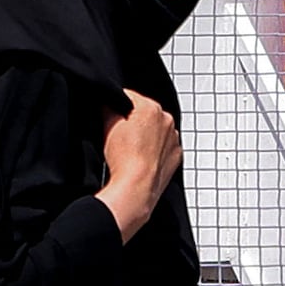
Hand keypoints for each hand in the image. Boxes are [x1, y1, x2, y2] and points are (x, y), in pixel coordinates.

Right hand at [97, 92, 183, 235]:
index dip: (117, 106)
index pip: (130, 97)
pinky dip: (154, 150)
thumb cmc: (125, 159)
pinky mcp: (175, 156)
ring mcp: (173, 139)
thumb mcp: (108, 126)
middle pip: (145, 113)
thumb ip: (109, 108)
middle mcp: (167, 120)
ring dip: (145, 136)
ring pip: (156, 130)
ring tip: (130, 151)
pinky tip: (141, 159)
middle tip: (119, 137)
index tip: (111, 116)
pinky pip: (163, 147)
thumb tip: (110, 104)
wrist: (137, 188)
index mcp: (151, 108)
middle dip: (133, 121)